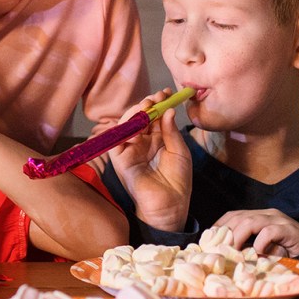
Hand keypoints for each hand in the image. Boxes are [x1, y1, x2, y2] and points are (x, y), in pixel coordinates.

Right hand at [107, 89, 191, 231]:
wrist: (171, 206)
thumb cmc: (178, 182)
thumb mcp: (180, 152)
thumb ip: (171, 132)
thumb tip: (168, 110)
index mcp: (155, 141)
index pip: (153, 117)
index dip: (158, 104)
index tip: (167, 93)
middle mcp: (140, 142)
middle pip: (139, 118)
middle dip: (148, 104)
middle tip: (158, 96)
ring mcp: (128, 150)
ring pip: (127, 124)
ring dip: (136, 112)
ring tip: (148, 104)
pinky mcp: (119, 158)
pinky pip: (118, 139)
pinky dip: (126, 127)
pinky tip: (139, 121)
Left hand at [212, 209, 298, 257]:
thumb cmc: (289, 250)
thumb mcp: (265, 247)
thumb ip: (251, 246)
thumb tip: (228, 254)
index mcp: (259, 216)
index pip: (233, 215)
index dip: (220, 225)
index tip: (209, 239)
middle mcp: (267, 214)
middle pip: (238, 217)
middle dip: (225, 231)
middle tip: (217, 247)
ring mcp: (278, 219)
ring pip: (250, 221)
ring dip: (238, 236)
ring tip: (233, 250)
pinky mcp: (288, 229)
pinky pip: (270, 231)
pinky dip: (260, 242)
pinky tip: (258, 252)